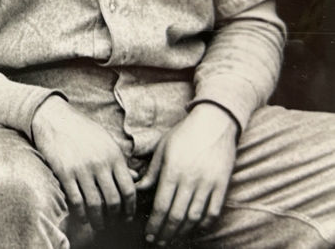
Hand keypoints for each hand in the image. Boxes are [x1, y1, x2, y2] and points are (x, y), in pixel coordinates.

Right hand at [31, 96, 136, 229]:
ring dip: (97, 220)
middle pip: (113, 200)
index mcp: (114, 155)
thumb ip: (120, 160)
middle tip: (112, 223)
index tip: (127, 216)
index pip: (128, 189)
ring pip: (95, 204)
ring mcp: (82, 168)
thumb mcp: (106, 140)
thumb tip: (135, 178)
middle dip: (114, 217)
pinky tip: (82, 218)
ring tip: (97, 226)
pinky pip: (76, 200)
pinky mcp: (64, 172)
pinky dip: (80, 214)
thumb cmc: (82, 129)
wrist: (54, 117)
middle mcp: (100, 163)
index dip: (130, 208)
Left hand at [136, 103, 238, 244]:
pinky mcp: (222, 185)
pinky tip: (194, 230)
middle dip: (165, 232)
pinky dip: (204, 224)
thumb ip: (151, 172)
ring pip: (195, 217)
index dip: (154, 224)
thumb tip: (138, 189)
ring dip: (182, 232)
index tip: (149, 235)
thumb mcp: (162, 149)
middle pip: (176, 215)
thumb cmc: (183, 135)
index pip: (161, 205)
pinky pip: (213, 211)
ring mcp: (208, 184)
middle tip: (157, 243)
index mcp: (172, 171)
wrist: (214, 123)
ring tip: (172, 240)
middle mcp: (191, 180)